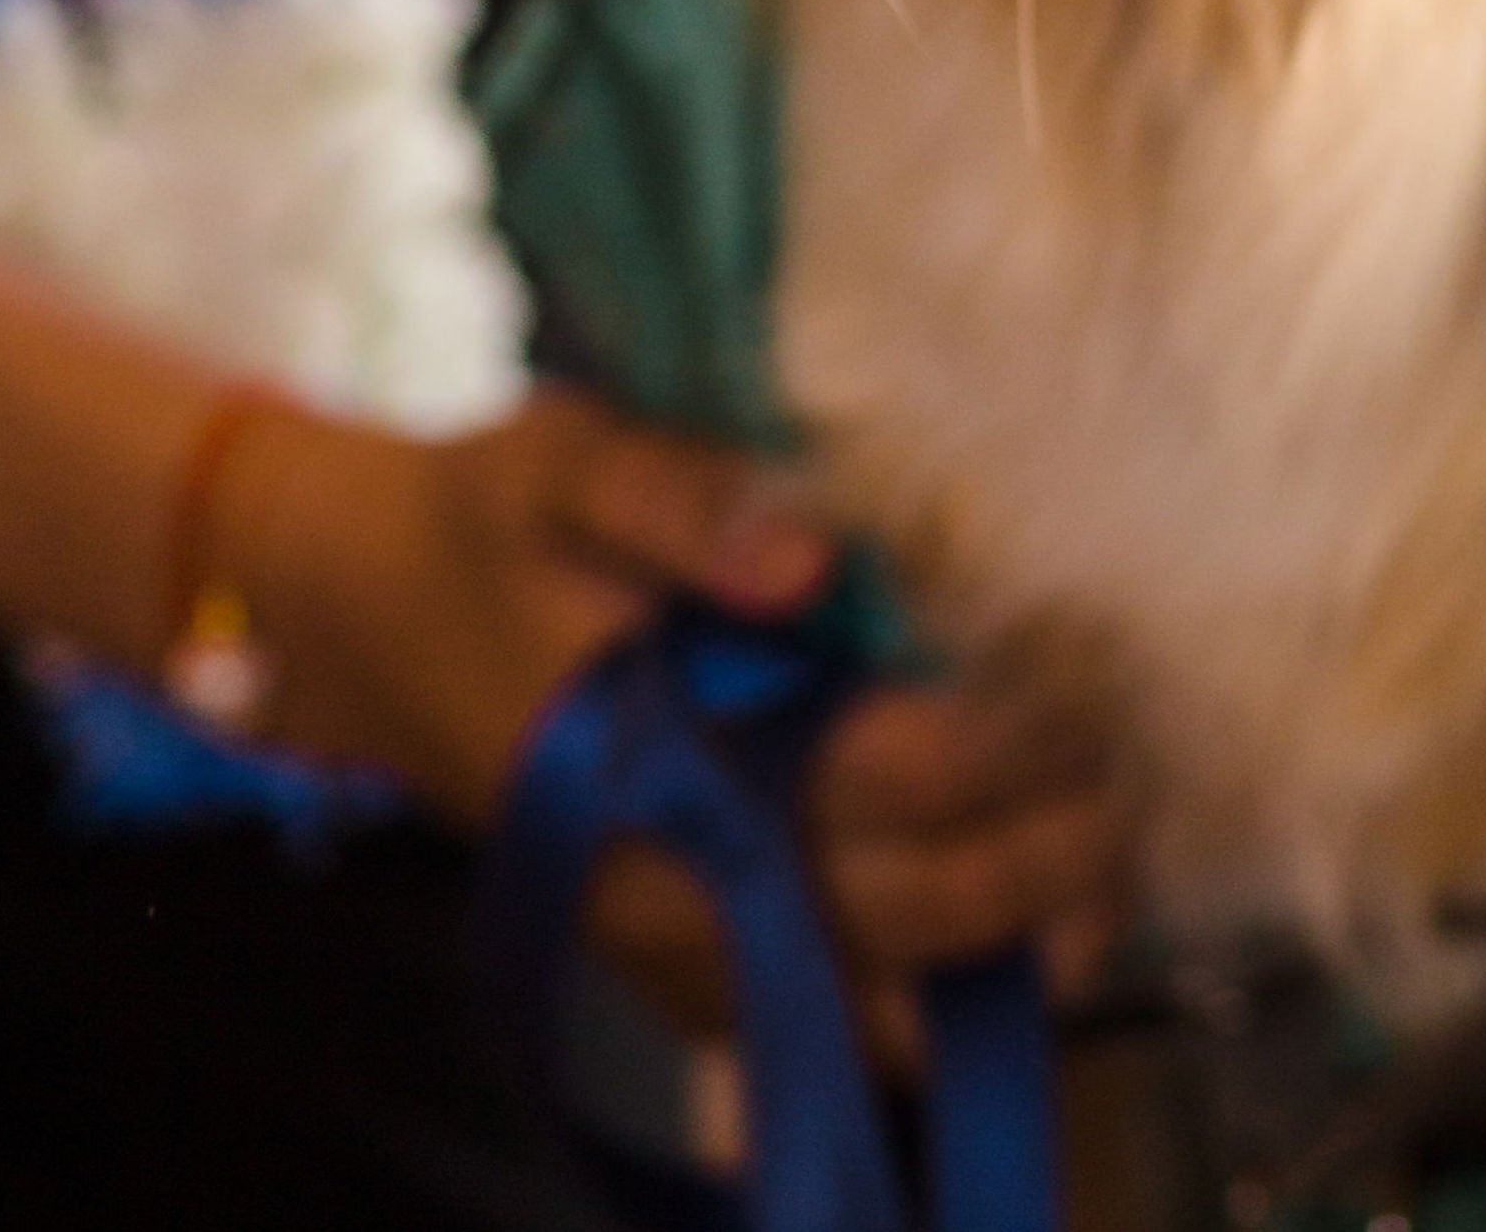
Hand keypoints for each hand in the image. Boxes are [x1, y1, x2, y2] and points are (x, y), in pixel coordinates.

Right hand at [210, 390, 1136, 1043]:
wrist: (357, 611)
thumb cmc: (474, 520)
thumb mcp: (558, 461)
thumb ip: (678, 499)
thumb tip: (807, 558)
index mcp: (652, 757)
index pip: (871, 782)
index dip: (998, 751)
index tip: (1082, 697)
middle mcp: (666, 880)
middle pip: (898, 910)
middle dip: (1036, 861)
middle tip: (1127, 787)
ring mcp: (665, 937)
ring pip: (863, 998)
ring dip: (997, 955)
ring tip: (1105, 885)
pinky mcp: (668, 949)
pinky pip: (806, 1023)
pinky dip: (913, 1009)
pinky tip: (1006, 960)